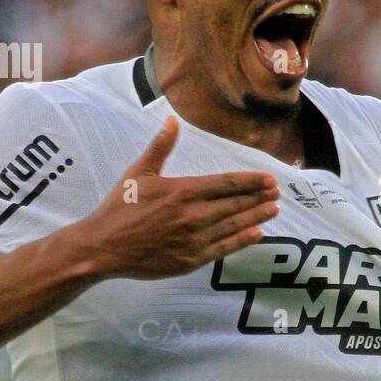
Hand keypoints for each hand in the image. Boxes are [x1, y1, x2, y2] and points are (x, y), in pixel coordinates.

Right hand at [71, 116, 279, 278]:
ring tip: (274, 209)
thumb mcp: (138, 172)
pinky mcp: (191, 259)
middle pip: (236, 204)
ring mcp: (194, 239)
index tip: (269, 178)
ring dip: (256, 216)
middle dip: (259, 197)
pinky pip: (225, 248)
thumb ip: (160, 146)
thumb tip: (172, 120)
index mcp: (183, 191)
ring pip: (234, 225)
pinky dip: (243, 240)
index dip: (251, 181)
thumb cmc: (120, 208)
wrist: (103, 247)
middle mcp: (193, 215)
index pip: (227, 183)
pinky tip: (257, 232)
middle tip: (277, 192)